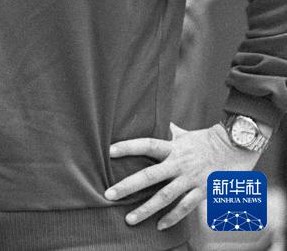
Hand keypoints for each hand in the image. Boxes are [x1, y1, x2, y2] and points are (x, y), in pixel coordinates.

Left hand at [105, 122, 260, 230]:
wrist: (238, 147)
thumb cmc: (208, 140)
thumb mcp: (186, 134)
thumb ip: (169, 131)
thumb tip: (157, 120)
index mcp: (173, 147)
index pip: (147, 144)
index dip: (128, 147)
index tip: (109, 151)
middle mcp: (179, 164)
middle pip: (149, 176)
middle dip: (128, 186)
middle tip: (108, 194)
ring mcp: (191, 179)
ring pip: (165, 197)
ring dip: (146, 209)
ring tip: (129, 219)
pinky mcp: (203, 192)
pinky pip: (185, 207)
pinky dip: (172, 217)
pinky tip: (159, 225)